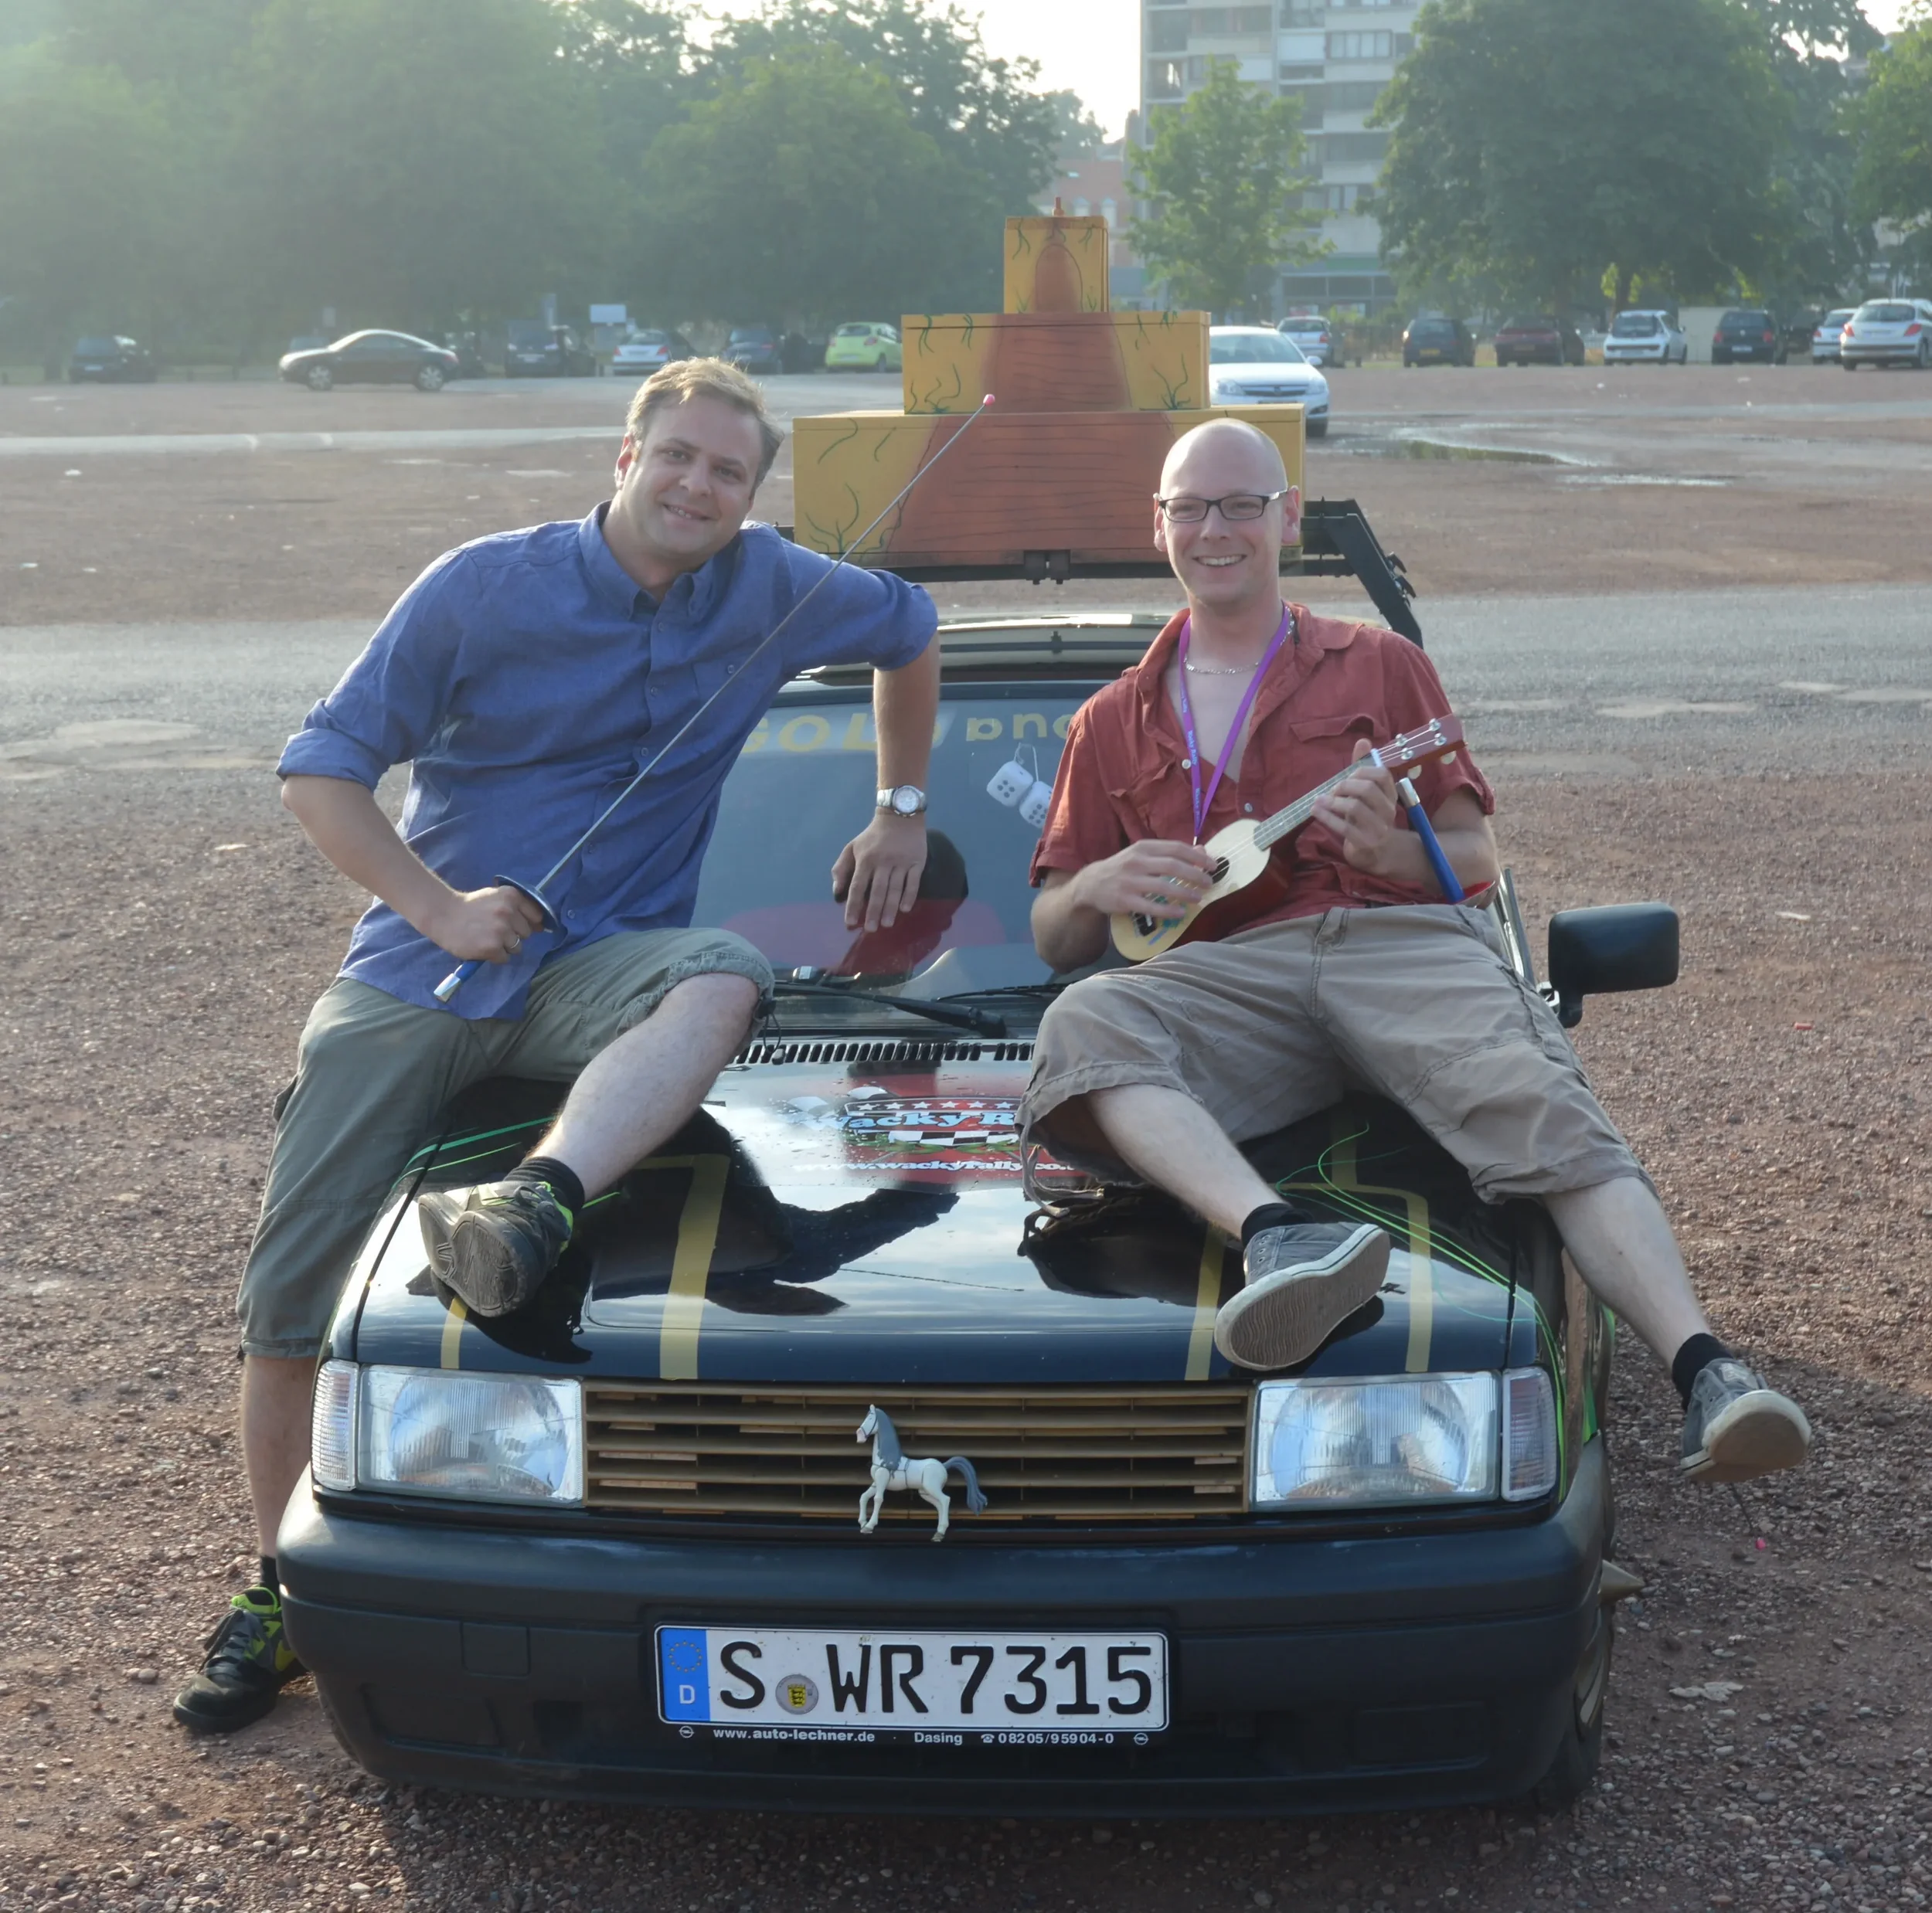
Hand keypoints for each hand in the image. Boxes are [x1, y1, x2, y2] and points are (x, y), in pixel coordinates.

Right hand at [426, 884, 546, 963]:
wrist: (442, 915)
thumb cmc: (470, 907)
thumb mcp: (495, 898)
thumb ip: (517, 908)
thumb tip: (541, 926)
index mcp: (512, 896)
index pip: (536, 916)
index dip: (528, 923)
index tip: (517, 925)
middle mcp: (509, 911)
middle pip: (526, 933)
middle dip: (514, 935)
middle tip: (494, 931)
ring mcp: (501, 930)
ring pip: (517, 947)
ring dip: (504, 947)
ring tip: (487, 938)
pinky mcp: (492, 947)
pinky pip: (504, 958)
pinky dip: (495, 956)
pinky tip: (482, 946)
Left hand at [833, 811, 928, 930]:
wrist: (900, 816)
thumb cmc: (873, 836)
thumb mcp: (852, 847)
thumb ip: (841, 867)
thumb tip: (836, 891)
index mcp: (865, 859)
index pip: (857, 886)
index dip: (853, 905)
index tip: (850, 922)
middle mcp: (883, 862)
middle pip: (877, 891)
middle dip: (873, 912)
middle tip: (870, 929)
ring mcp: (901, 862)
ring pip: (895, 889)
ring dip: (890, 908)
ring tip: (887, 924)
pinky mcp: (917, 862)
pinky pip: (913, 882)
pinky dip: (909, 896)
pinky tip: (905, 909)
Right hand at [1071, 839, 1217, 917]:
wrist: (1091, 884)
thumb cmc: (1124, 868)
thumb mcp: (1144, 855)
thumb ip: (1171, 853)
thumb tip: (1202, 851)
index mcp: (1144, 848)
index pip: (1175, 848)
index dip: (1197, 857)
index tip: (1213, 865)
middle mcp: (1137, 861)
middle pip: (1172, 865)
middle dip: (1195, 875)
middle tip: (1209, 883)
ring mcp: (1130, 881)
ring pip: (1163, 886)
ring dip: (1184, 892)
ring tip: (1198, 898)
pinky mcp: (1125, 900)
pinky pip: (1150, 906)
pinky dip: (1168, 909)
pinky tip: (1180, 912)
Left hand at [1310, 738, 1400, 873]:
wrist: (1376, 852)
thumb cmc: (1367, 816)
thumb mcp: (1366, 793)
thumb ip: (1363, 768)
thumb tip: (1363, 741)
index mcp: (1390, 795)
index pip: (1382, 774)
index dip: (1361, 770)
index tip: (1347, 775)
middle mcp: (1388, 810)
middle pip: (1367, 789)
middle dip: (1345, 785)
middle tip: (1332, 790)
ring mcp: (1378, 828)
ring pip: (1355, 807)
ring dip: (1332, 802)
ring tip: (1319, 801)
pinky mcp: (1365, 843)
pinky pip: (1344, 827)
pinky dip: (1327, 817)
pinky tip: (1316, 812)